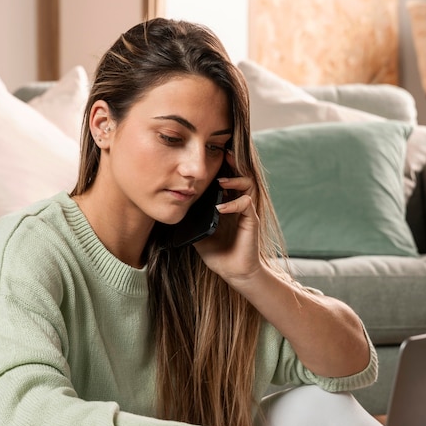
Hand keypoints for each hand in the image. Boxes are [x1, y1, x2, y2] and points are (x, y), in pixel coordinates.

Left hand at [194, 155, 261, 283]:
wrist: (234, 272)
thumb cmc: (218, 254)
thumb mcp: (198, 234)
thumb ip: (191, 220)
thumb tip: (174, 210)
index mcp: (226, 204)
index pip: (226, 179)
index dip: (221, 167)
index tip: (210, 156)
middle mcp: (237, 204)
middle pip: (240, 174)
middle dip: (232, 163)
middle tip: (223, 153)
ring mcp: (246, 211)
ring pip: (248, 184)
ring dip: (235, 180)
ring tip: (221, 181)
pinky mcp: (251, 221)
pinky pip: (246, 204)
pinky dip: (233, 203)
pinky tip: (221, 208)